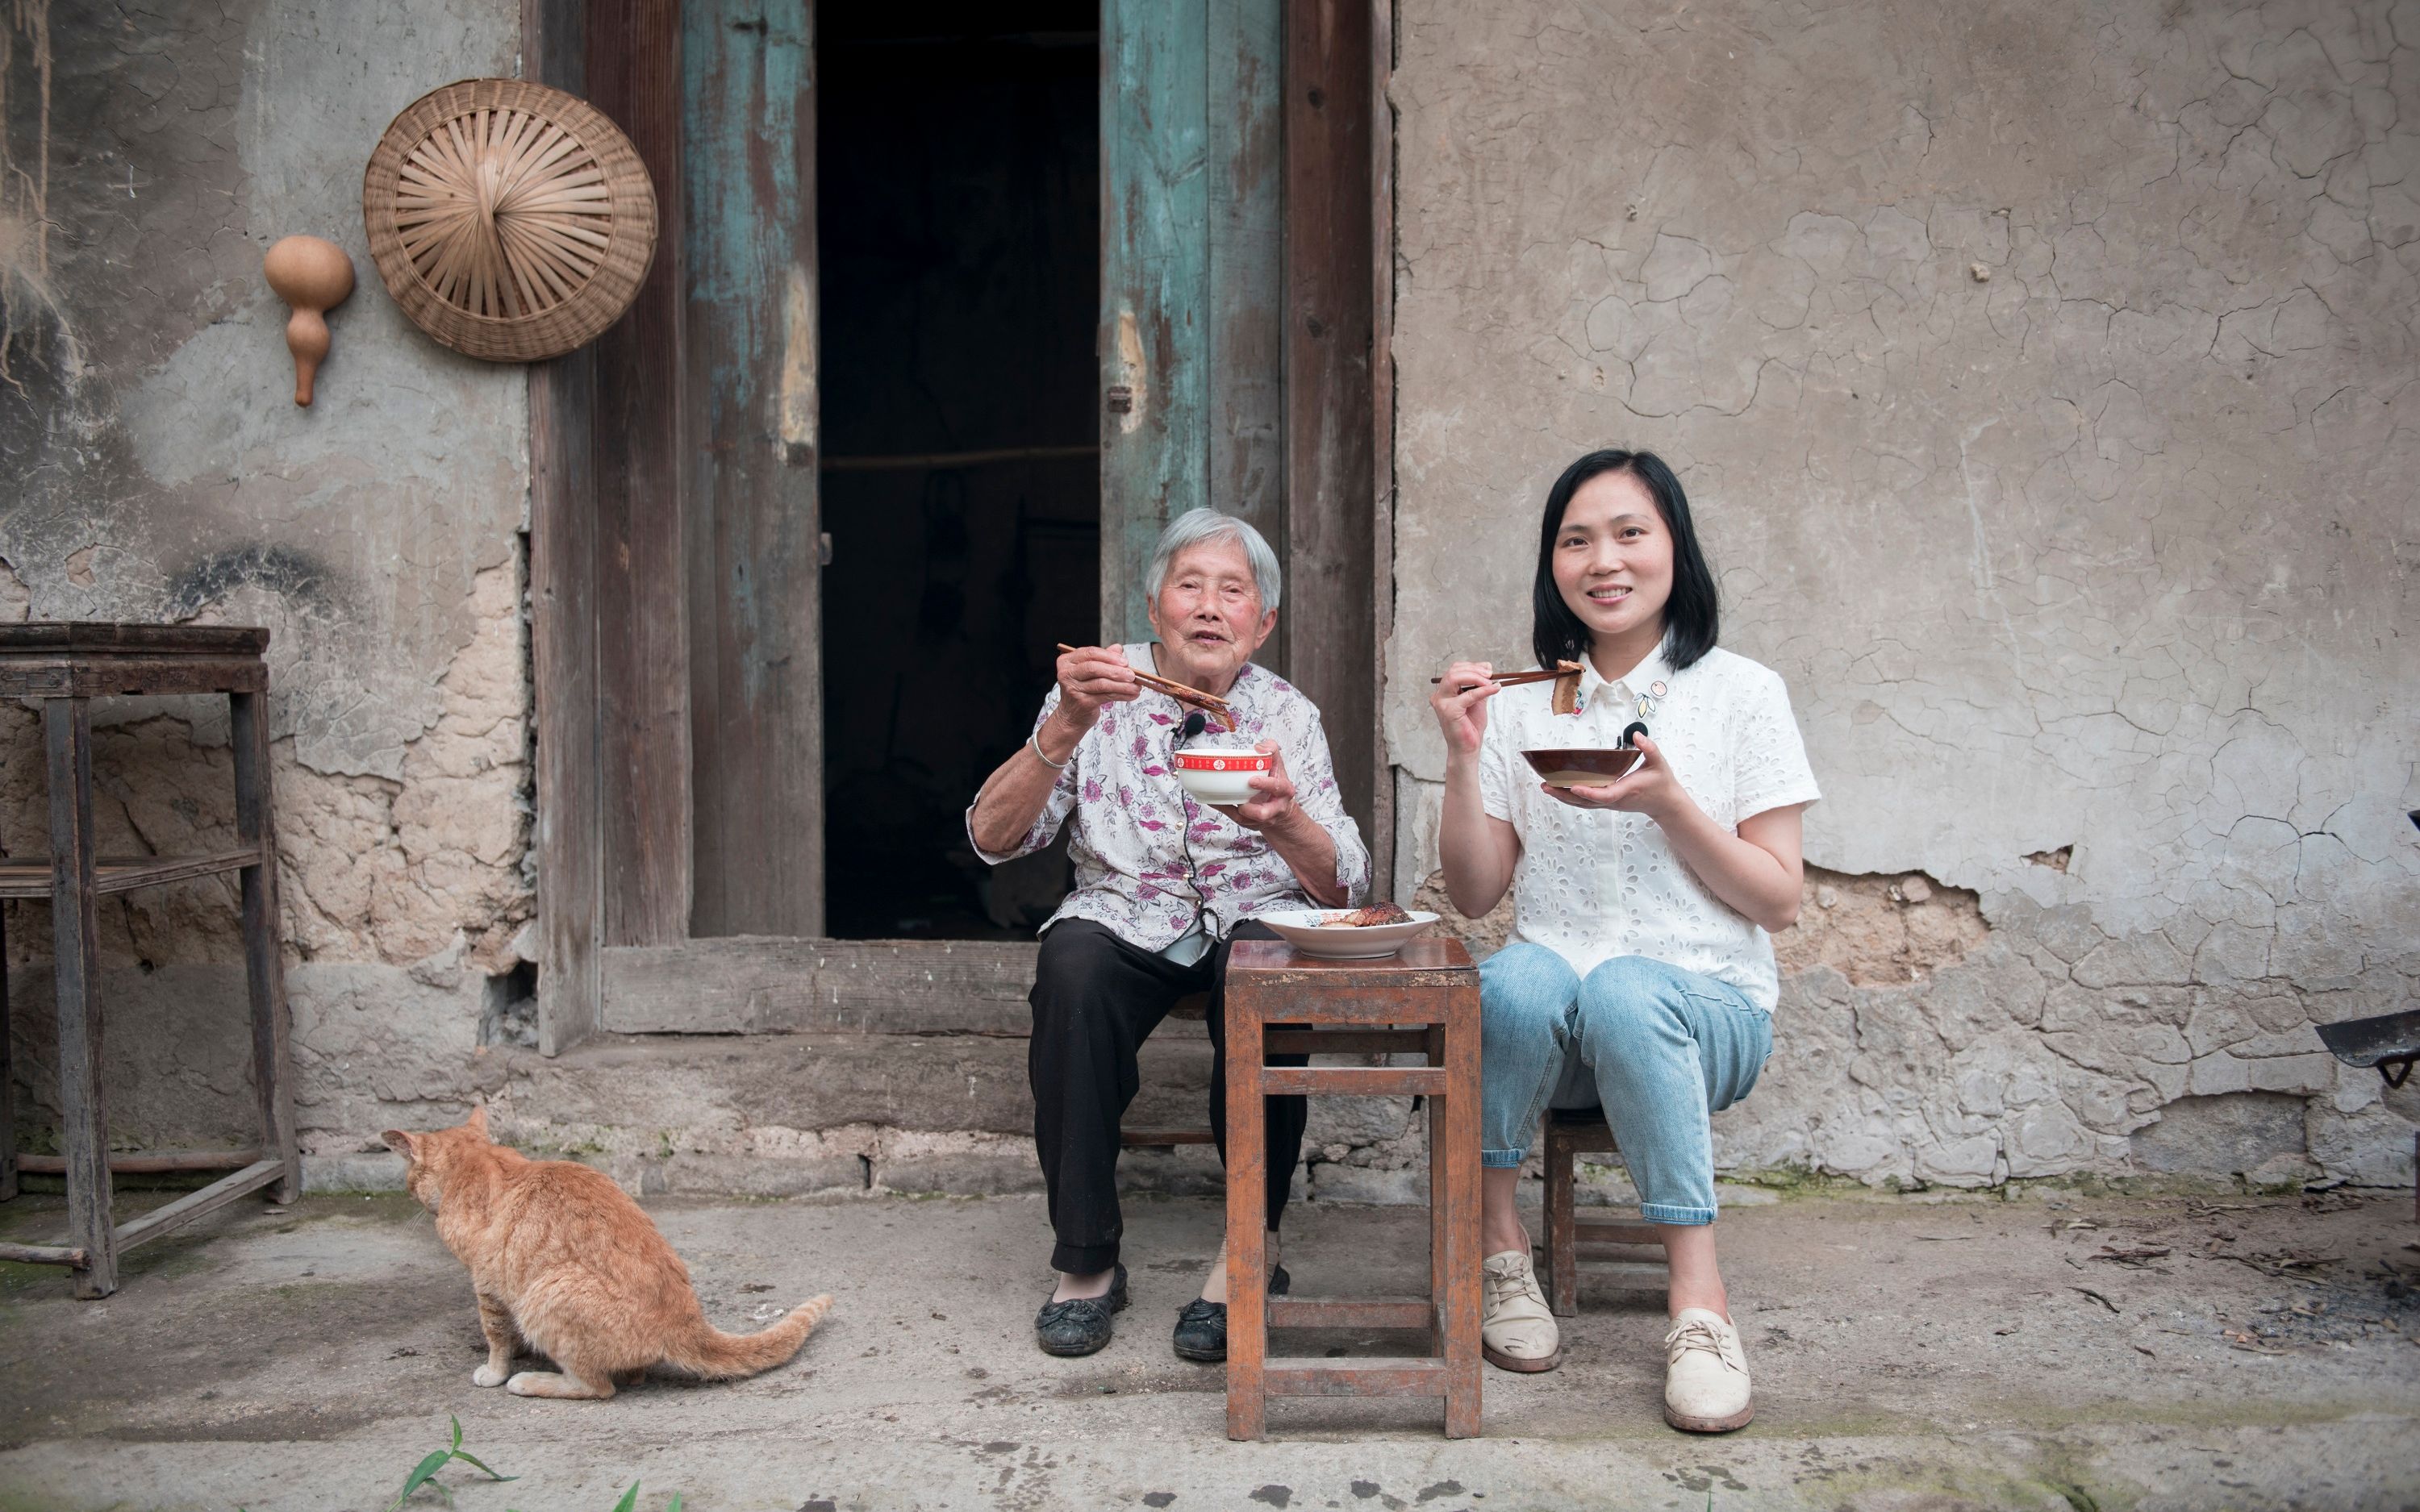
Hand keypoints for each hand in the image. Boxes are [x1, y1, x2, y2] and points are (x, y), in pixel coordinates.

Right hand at [1050, 644, 1140, 738]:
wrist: (1071, 715)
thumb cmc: (1082, 689)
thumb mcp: (1090, 671)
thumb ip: (1103, 658)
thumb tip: (1118, 649)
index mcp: (1067, 661)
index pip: (1090, 653)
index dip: (1109, 656)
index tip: (1125, 661)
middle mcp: (1066, 674)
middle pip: (1094, 668)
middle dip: (1116, 671)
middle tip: (1132, 675)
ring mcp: (1073, 689)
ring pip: (1102, 684)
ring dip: (1122, 685)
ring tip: (1136, 687)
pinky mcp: (1082, 702)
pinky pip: (1106, 696)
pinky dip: (1121, 695)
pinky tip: (1131, 695)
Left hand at [1214, 740, 1303, 835]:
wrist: (1281, 809)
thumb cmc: (1276, 783)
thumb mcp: (1278, 765)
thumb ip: (1271, 750)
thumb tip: (1258, 747)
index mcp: (1284, 791)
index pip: (1277, 787)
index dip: (1265, 785)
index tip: (1252, 781)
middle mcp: (1275, 808)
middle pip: (1262, 813)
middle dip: (1249, 809)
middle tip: (1239, 800)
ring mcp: (1263, 819)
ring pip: (1246, 819)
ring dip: (1233, 809)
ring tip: (1222, 798)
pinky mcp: (1251, 824)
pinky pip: (1235, 819)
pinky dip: (1224, 809)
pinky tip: (1214, 800)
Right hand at [1431, 659, 1499, 757]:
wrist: (1468, 748)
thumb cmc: (1470, 727)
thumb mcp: (1477, 701)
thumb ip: (1479, 686)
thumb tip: (1488, 671)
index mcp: (1444, 692)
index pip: (1455, 670)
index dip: (1472, 666)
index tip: (1488, 669)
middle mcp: (1440, 696)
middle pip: (1454, 671)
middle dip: (1474, 670)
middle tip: (1490, 674)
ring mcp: (1442, 702)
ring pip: (1455, 677)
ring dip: (1476, 677)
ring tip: (1490, 681)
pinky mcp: (1449, 710)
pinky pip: (1468, 695)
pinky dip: (1482, 690)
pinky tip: (1493, 689)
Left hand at [1543, 734, 1684, 820]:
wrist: (1665, 804)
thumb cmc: (1662, 783)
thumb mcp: (1659, 763)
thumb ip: (1649, 748)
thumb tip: (1636, 735)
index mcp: (1627, 790)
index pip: (1605, 795)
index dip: (1589, 793)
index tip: (1574, 787)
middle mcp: (1616, 799)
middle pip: (1587, 801)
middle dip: (1565, 795)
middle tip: (1546, 786)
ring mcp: (1611, 803)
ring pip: (1584, 804)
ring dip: (1564, 797)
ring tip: (1546, 788)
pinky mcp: (1609, 803)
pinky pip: (1587, 802)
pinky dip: (1572, 797)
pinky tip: (1560, 790)